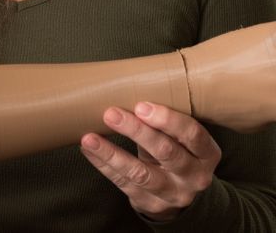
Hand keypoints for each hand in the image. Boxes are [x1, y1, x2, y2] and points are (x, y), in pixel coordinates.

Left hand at [80, 102, 220, 220]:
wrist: (181, 196)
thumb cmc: (178, 154)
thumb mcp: (182, 141)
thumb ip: (164, 123)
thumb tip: (125, 91)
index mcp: (207, 154)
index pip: (193, 135)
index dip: (168, 120)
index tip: (141, 105)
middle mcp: (195, 176)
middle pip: (166, 152)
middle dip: (137, 131)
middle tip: (111, 114)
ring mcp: (173, 193)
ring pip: (141, 173)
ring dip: (112, 153)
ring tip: (89, 137)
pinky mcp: (150, 204)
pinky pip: (123, 183)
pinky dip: (104, 164)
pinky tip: (88, 149)